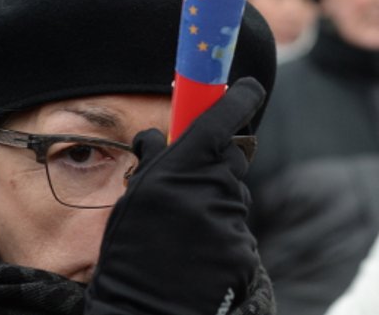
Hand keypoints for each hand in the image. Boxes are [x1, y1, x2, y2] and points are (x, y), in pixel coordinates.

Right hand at [85, 77, 265, 314]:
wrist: (146, 313)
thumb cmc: (129, 256)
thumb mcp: (133, 200)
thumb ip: (155, 162)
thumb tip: (160, 135)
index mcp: (180, 169)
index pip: (220, 119)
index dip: (240, 98)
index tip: (249, 87)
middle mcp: (210, 189)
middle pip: (233, 158)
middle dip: (220, 163)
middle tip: (195, 184)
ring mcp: (231, 220)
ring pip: (235, 196)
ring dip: (218, 203)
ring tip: (187, 233)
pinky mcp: (244, 248)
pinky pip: (238, 230)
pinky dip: (224, 235)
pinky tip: (200, 255)